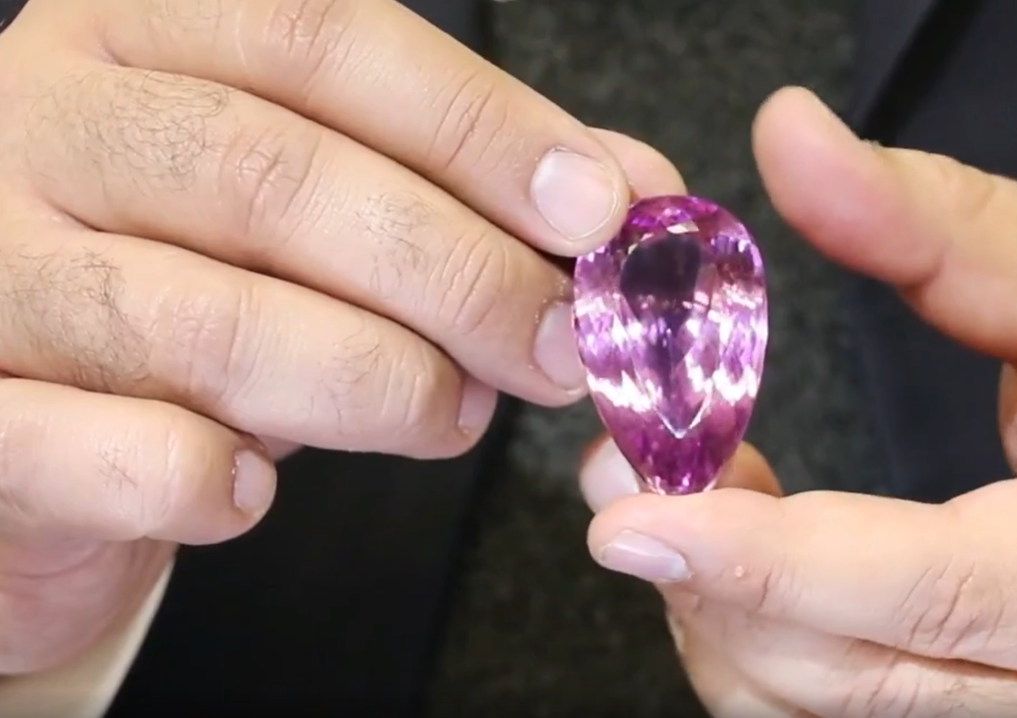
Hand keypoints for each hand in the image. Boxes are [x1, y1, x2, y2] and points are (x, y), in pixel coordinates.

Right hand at [0, 0, 683, 673]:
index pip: (328, 42)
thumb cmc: (192, 268)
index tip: (594, 210)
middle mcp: (49, 124)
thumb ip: (462, 176)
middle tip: (558, 346)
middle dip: (457, 276)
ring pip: (208, 321)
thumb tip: (629, 188)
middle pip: (277, 181)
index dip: (481, 130)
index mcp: (146, 33)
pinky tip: (256, 492)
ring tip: (452, 415)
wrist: (22, 400)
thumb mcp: (322, 191)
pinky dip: (205, 478)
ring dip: (373, 383)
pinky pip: (105, 451)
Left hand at [578, 87, 1016, 716]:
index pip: (953, 592)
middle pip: (873, 686)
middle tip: (638, 473)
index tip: (640, 515)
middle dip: (720, 583)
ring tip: (697, 512)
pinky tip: (759, 585)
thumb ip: (963, 236)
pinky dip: (777, 665)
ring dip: (731, 626)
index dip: (780, 560)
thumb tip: (800, 153)